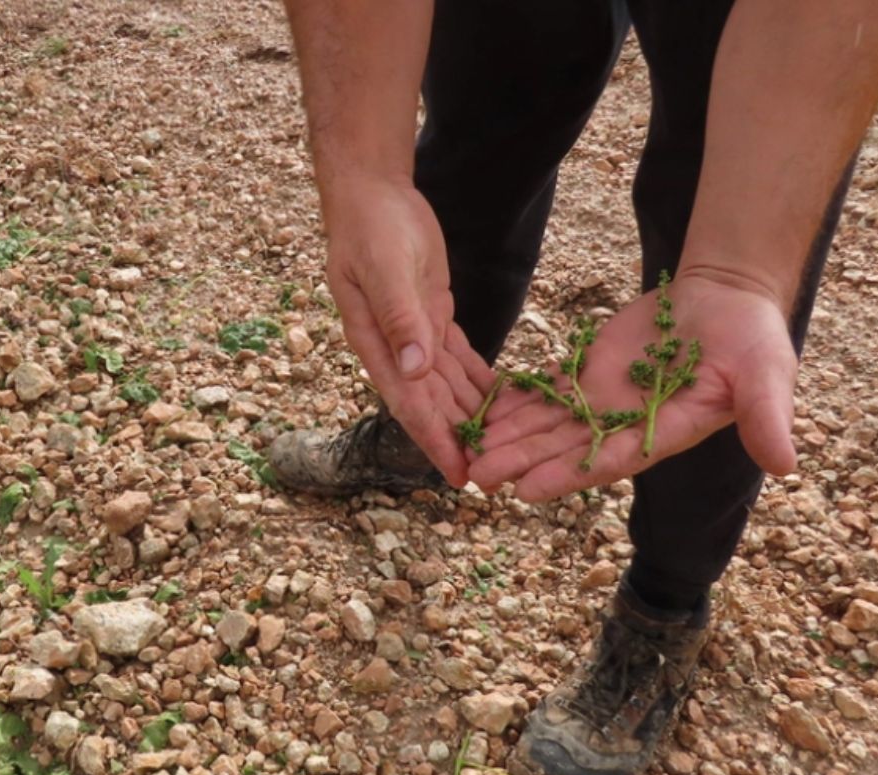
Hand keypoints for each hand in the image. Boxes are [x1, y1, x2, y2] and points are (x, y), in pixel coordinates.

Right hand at [322, 176, 494, 485]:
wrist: (372, 194)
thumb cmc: (371, 228)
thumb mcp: (386, 269)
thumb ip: (399, 318)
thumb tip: (412, 370)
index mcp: (376, 345)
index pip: (410, 404)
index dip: (435, 442)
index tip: (459, 476)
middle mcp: (395, 349)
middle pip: (433, 405)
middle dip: (461, 440)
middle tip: (496, 476)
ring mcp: (415, 334)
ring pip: (449, 387)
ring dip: (474, 416)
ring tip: (506, 447)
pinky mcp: (434, 316)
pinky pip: (460, 359)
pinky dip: (479, 381)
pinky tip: (502, 401)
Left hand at [468, 271, 798, 500]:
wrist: (729, 297)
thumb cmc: (754, 338)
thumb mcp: (766, 375)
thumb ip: (768, 417)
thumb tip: (787, 465)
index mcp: (663, 432)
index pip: (606, 460)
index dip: (565, 475)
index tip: (526, 491)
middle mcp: (626, 423)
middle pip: (563, 448)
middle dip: (520, 462)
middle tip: (474, 477)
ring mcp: (605, 399)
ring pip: (548, 423)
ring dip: (509, 437)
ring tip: (466, 451)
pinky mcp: (590, 371)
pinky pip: (547, 390)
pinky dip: (515, 401)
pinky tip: (481, 412)